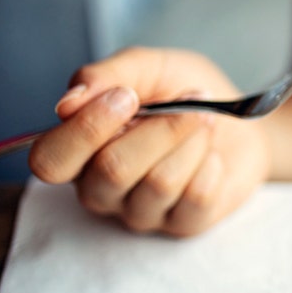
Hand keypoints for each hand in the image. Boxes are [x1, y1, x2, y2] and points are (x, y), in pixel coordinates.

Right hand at [29, 47, 271, 235]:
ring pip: (158, 184)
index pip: (50, 161)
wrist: (241, 118)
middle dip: (160, 128)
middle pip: (112, 170)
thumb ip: (105, 76)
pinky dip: (211, 167)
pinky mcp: (182, 225)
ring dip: (191, 140)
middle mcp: (100, 189)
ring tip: (206, 120)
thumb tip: (68, 103)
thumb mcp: (147, 67)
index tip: (128, 97)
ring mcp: (140, 212)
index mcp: (78, 151)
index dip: (85, 130)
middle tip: (192, 98)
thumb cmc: (184, 91)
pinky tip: (212, 157)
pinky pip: (195, 200)